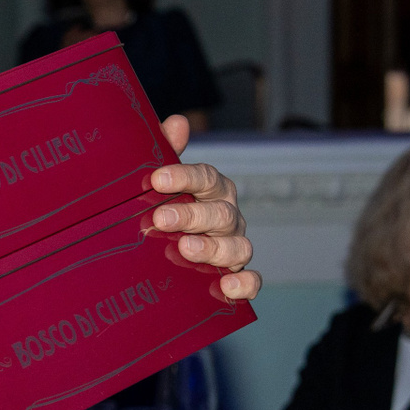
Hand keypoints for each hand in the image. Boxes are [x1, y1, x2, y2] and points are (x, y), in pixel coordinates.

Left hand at [149, 114, 259, 300]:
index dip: (184, 177)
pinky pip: (252, 281)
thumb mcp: (162, 184)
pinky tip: (227, 286)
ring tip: (186, 249)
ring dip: (213, 248)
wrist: (167, 254)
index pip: (205, 178)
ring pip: (237, 246)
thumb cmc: (168, 208)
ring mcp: (234, 246)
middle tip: (161, 218)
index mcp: (212, 190)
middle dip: (191, 215)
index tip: (157, 179)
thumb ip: (166, 153)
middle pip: (219, 213)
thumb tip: (176, 122)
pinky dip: (245, 284)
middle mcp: (227, 216)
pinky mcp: (237, 276)